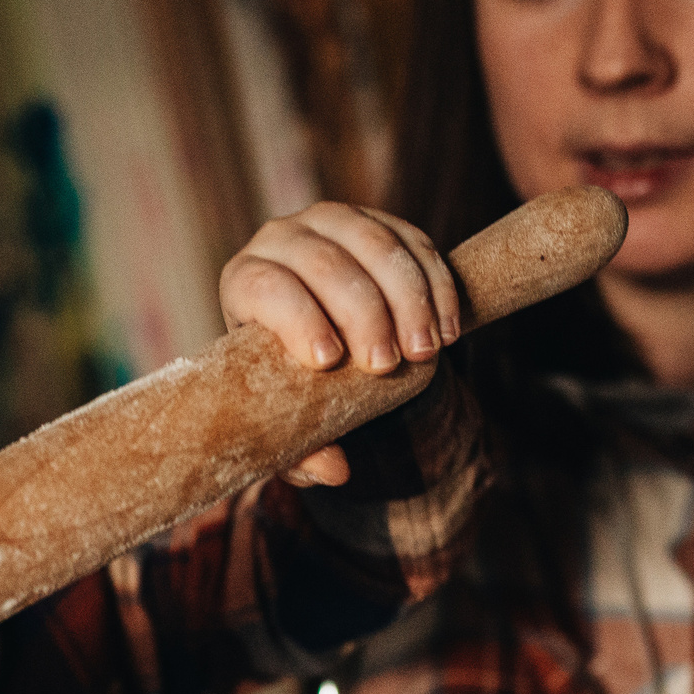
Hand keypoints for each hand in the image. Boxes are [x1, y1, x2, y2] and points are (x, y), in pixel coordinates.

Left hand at [218, 201, 461, 487]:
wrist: (318, 343)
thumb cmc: (288, 386)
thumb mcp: (285, 421)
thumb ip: (300, 450)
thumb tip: (334, 471)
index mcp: (244, 282)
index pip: (265, 286)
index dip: (296, 318)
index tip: (329, 362)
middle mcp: (281, 239)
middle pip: (325, 264)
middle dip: (363, 313)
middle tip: (388, 367)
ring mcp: (332, 222)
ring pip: (374, 243)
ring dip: (408, 297)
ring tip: (428, 353)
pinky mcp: (379, 223)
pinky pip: (413, 240)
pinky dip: (437, 284)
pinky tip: (449, 330)